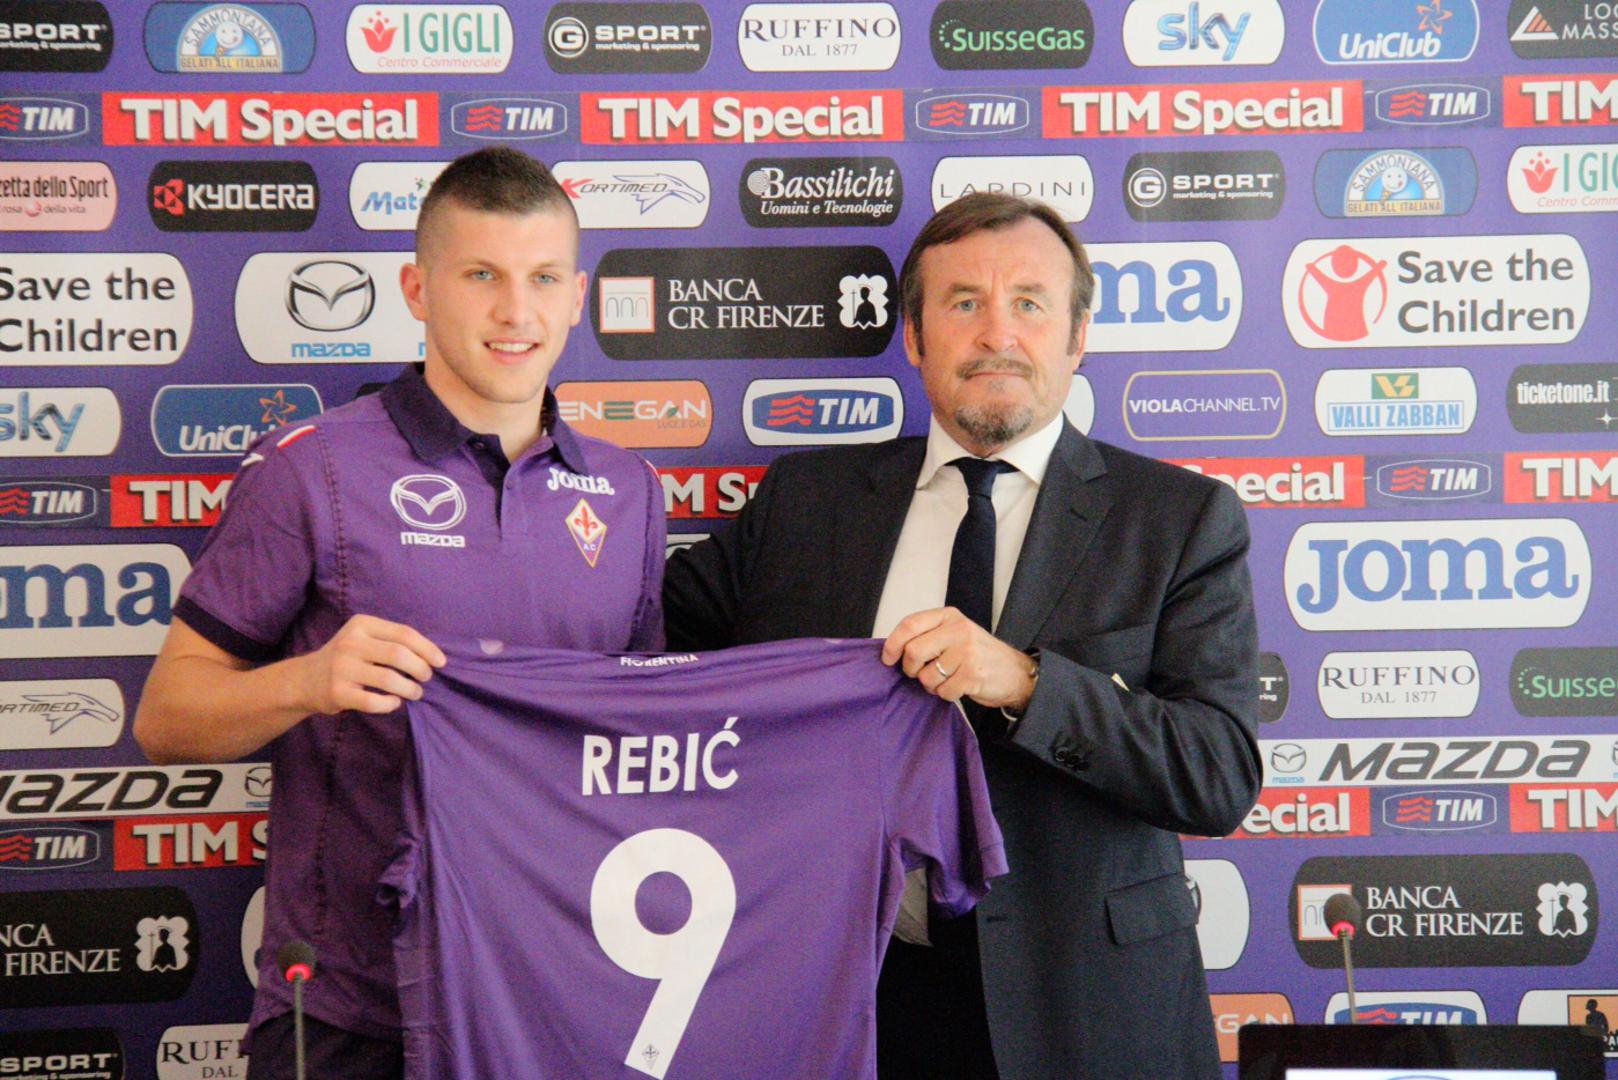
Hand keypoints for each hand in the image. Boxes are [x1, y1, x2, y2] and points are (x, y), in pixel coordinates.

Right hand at [292, 614, 445, 715]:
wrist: (305, 679)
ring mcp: (342, 668)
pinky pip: (373, 701)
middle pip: (399, 655)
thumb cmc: (347, 658)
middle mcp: (350, 643)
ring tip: (416, 693)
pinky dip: (390, 704)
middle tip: (426, 678)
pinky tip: (394, 702)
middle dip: (420, 669)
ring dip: (410, 689)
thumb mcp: (364, 638)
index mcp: (361, 624)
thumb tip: (432, 655)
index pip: (404, 633)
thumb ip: (392, 641)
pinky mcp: (337, 692)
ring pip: (389, 679)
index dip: (427, 648)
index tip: (441, 662)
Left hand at [881, 607, 1035, 710]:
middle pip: (913, 651)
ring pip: (926, 676)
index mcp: (949, 616)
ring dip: (930, 685)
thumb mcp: (954, 633)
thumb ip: (928, 635)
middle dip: (910, 669)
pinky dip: (946, 694)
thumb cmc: (978, 654)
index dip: (892, 643)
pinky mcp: (973, 674)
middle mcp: (958, 630)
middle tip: (919, 672)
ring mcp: (967, 652)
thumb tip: (892, 650)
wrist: (1015, 672)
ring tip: (945, 679)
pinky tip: (958, 686)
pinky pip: (943, 691)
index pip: (910, 624)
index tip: (888, 658)